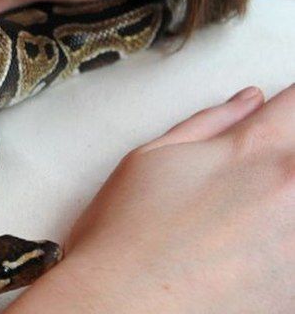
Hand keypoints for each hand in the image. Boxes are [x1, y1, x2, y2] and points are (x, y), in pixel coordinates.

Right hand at [6, 84, 294, 312]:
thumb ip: (210, 124)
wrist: (118, 310)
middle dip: (282, 163)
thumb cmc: (124, 241)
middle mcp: (294, 191)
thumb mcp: (149, 160)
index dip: (287, 110)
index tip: (277, 124)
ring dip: (280, 210)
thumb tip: (250, 103)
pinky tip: (243, 261)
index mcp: (257, 151)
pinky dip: (280, 255)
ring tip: (240, 229)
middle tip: (246, 189)